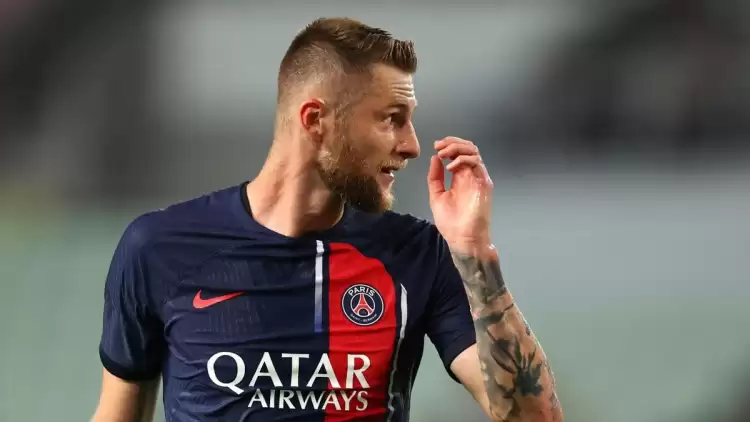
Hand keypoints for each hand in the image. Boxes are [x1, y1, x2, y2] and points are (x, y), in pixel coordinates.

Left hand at [427, 137, 493, 253]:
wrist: (462, 239)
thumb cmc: (451, 222)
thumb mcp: (436, 196)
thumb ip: (435, 177)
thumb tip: (435, 158)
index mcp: (460, 177)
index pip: (458, 153)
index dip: (448, 145)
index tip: (436, 146)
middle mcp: (470, 175)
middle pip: (467, 148)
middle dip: (453, 142)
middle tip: (439, 145)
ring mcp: (478, 178)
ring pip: (474, 152)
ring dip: (457, 148)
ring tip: (444, 154)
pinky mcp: (484, 183)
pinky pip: (477, 164)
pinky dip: (463, 159)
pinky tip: (451, 166)